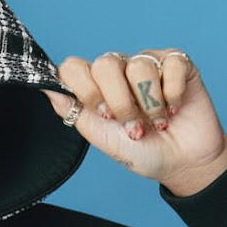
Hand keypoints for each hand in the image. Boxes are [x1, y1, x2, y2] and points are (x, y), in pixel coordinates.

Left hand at [41, 48, 226, 194]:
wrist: (181, 163)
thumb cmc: (140, 151)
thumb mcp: (101, 136)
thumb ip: (74, 111)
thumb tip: (45, 89)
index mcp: (96, 86)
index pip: (74, 67)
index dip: (86, 90)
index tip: (102, 114)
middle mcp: (119, 70)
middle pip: (105, 63)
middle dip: (120, 102)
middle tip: (131, 124)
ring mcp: (148, 63)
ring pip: (138, 66)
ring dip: (149, 104)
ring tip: (157, 123)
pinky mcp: (178, 63)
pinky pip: (170, 64)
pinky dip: (172, 94)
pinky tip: (175, 109)